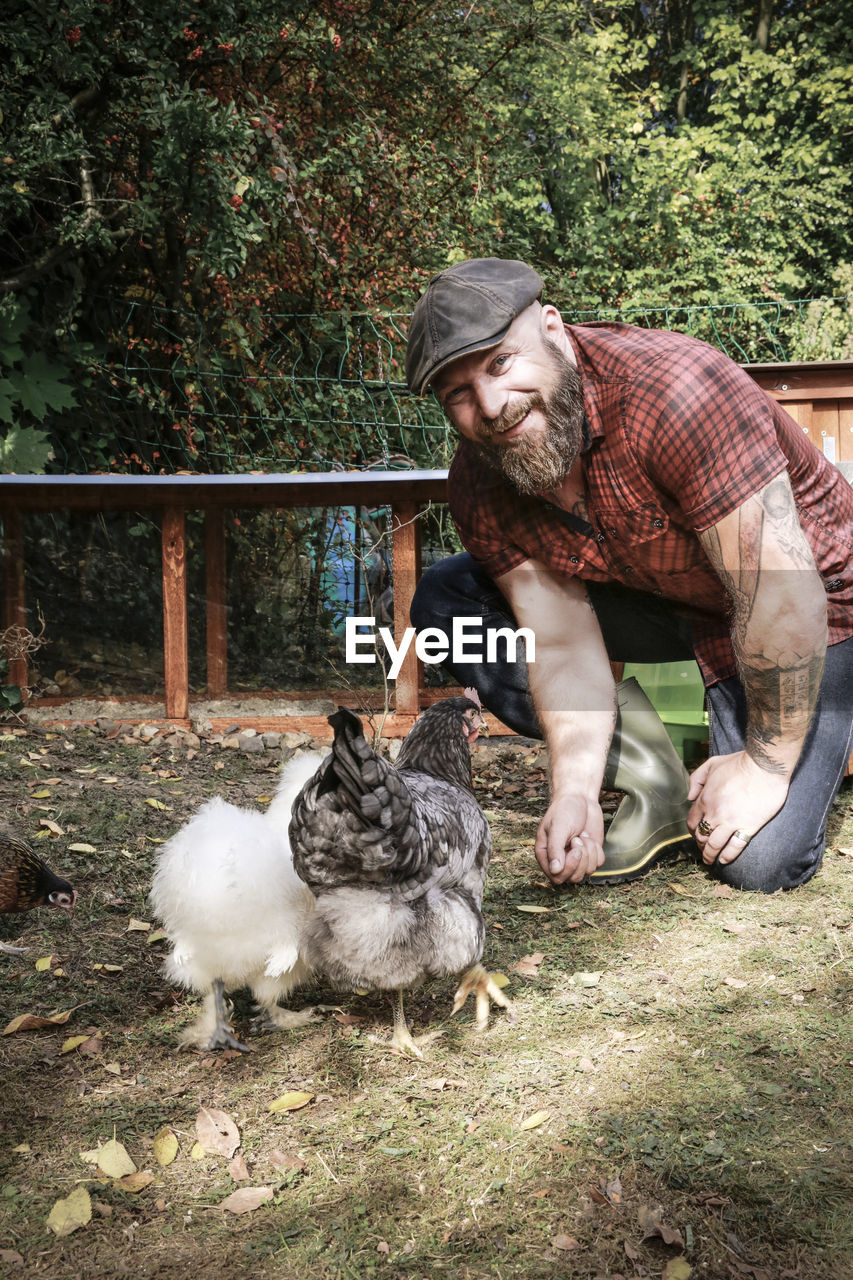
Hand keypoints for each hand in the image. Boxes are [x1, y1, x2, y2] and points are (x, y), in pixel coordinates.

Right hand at [535, 793, 604, 884]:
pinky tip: (589, 838)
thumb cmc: (564, 810)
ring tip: (582, 836)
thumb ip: (555, 849)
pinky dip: (597, 851)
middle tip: (578, 839)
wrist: (580, 798)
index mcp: (546, 855)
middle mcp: (560, 860)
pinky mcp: (590, 855)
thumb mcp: (557, 827)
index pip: (556, 876)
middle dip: (581, 859)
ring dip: (589, 852)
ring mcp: (576, 859)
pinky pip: (597, 864)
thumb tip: (555, 871)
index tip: (575, 848)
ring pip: (587, 872)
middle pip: (573, 878)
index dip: (569, 867)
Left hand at [687, 750, 789, 865]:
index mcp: (705, 799)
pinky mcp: (748, 827)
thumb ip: (696, 780)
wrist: (764, 767)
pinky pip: (734, 847)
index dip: (692, 831)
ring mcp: (731, 822)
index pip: (692, 821)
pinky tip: (725, 860)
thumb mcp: (711, 764)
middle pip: (701, 836)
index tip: (696, 835)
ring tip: (710, 860)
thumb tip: (689, 797)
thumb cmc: (740, 763)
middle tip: (703, 849)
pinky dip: (727, 856)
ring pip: (714, 845)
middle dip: (700, 845)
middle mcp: (714, 813)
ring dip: (710, 855)